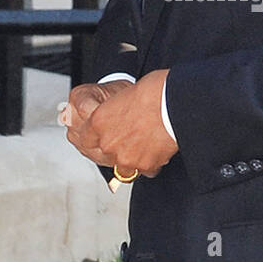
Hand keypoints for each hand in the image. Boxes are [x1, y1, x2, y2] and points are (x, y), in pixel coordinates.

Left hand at [62, 70, 176, 178]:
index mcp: (98, 121)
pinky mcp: (145, 166)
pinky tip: (157, 148)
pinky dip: (150, 162)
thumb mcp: (123, 95)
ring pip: (122, 167)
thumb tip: (113, 120)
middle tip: (127, 140)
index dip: (97, 139)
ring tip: (144, 143)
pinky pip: (144, 170)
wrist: (176, 102)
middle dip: (114, 149)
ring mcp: (125, 158)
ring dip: (131, 158)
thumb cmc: (155, 91)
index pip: (86, 140)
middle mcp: (108, 142)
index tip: (104, 137)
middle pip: (103, 155)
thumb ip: (112, 113)